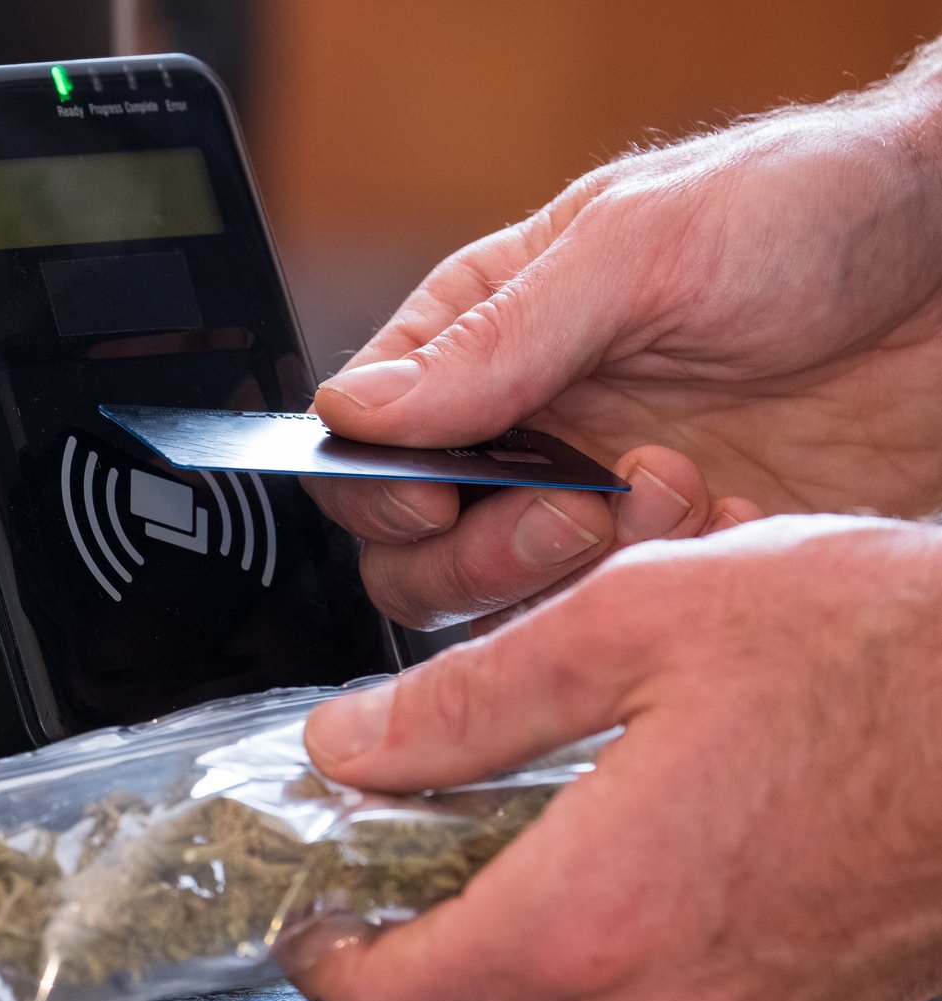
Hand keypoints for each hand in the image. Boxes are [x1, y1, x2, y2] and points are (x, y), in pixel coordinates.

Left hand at [289, 516, 941, 1000]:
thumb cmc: (883, 653)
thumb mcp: (634, 619)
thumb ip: (467, 699)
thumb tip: (349, 744)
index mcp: (595, 911)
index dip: (325, 969)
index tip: (307, 918)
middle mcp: (660, 999)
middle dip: (398, 979)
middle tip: (375, 893)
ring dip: (492, 977)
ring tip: (480, 870)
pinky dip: (586, 975)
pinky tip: (598, 876)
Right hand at [303, 57, 941, 628]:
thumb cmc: (810, 210)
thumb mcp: (639, 249)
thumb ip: (495, 340)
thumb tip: (359, 411)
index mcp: (484, 341)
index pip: (364, 446)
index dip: (381, 488)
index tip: (441, 494)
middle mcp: (524, 430)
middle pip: (414, 553)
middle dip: (486, 551)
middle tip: (579, 509)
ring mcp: (597, 501)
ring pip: (508, 607)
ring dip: (583, 571)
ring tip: (681, 488)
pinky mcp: (680, 557)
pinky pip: (623, 621)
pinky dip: (673, 588)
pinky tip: (739, 513)